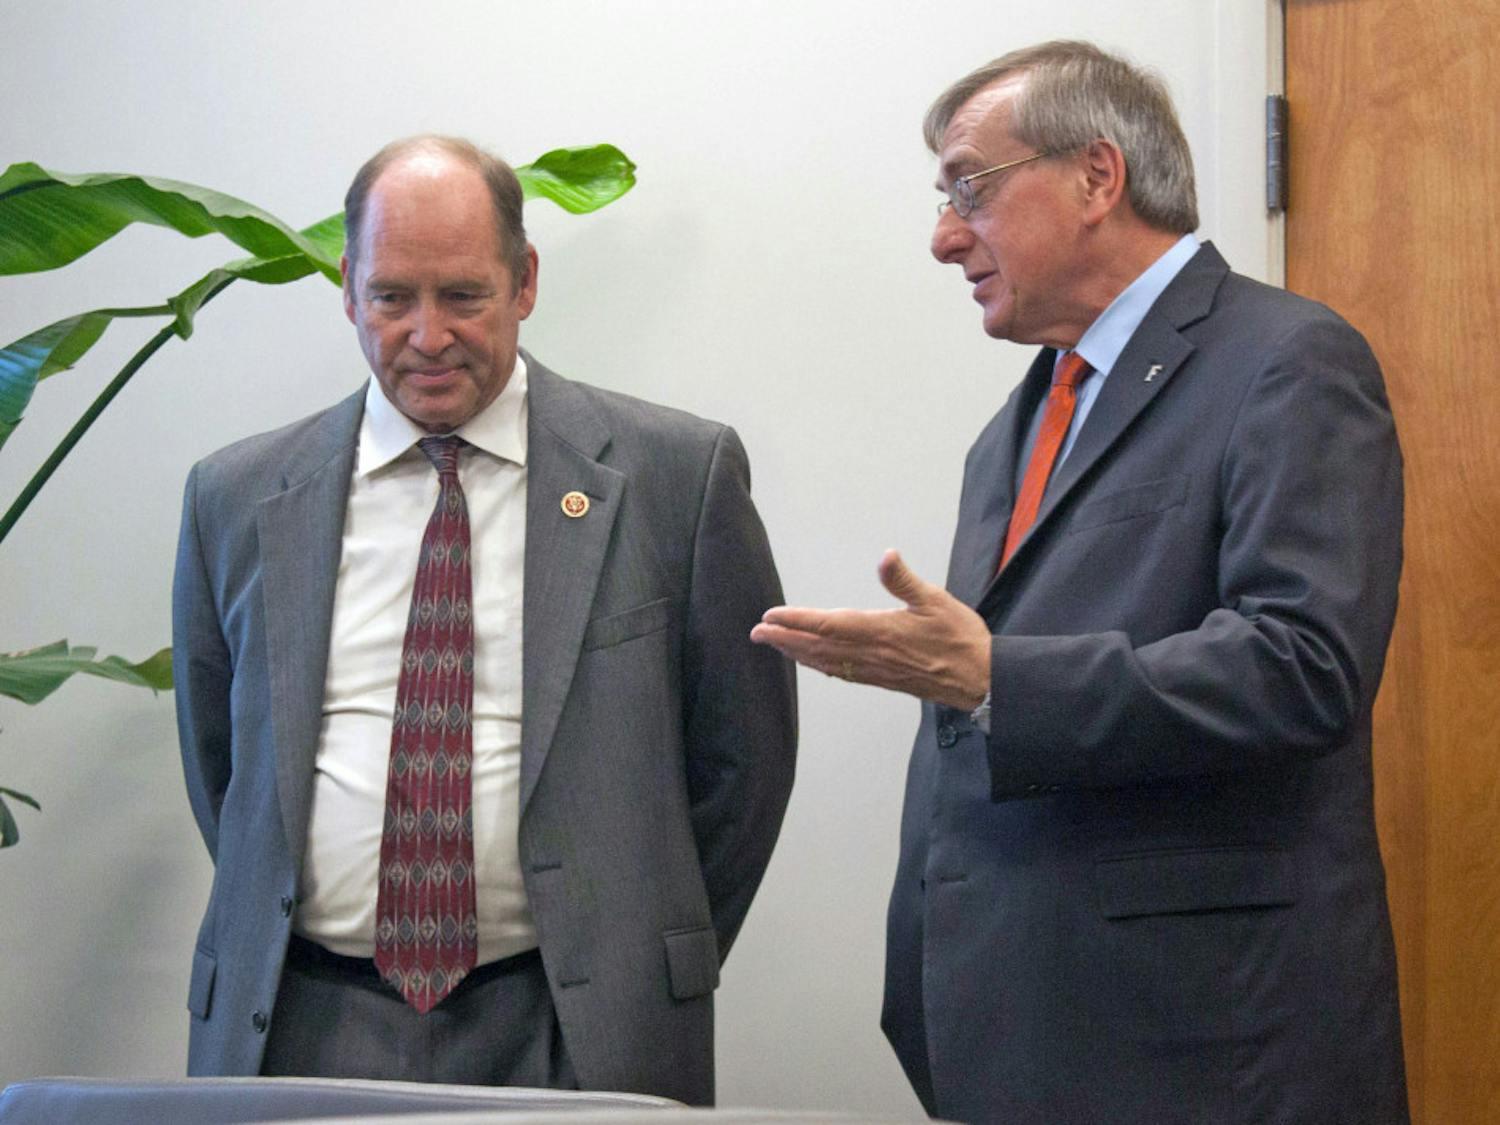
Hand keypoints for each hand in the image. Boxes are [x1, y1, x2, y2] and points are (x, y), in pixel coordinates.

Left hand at [750, 549, 990, 710]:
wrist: (981, 681)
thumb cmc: (961, 639)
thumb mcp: (937, 600)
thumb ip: (905, 580)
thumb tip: (886, 556)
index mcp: (881, 631)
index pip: (828, 625)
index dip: (796, 621)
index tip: (771, 617)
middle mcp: (872, 654)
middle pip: (818, 647)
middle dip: (784, 639)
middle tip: (757, 633)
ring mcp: (875, 670)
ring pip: (826, 662)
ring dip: (797, 653)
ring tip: (775, 645)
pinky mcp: (883, 680)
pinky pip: (842, 674)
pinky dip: (820, 666)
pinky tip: (813, 663)